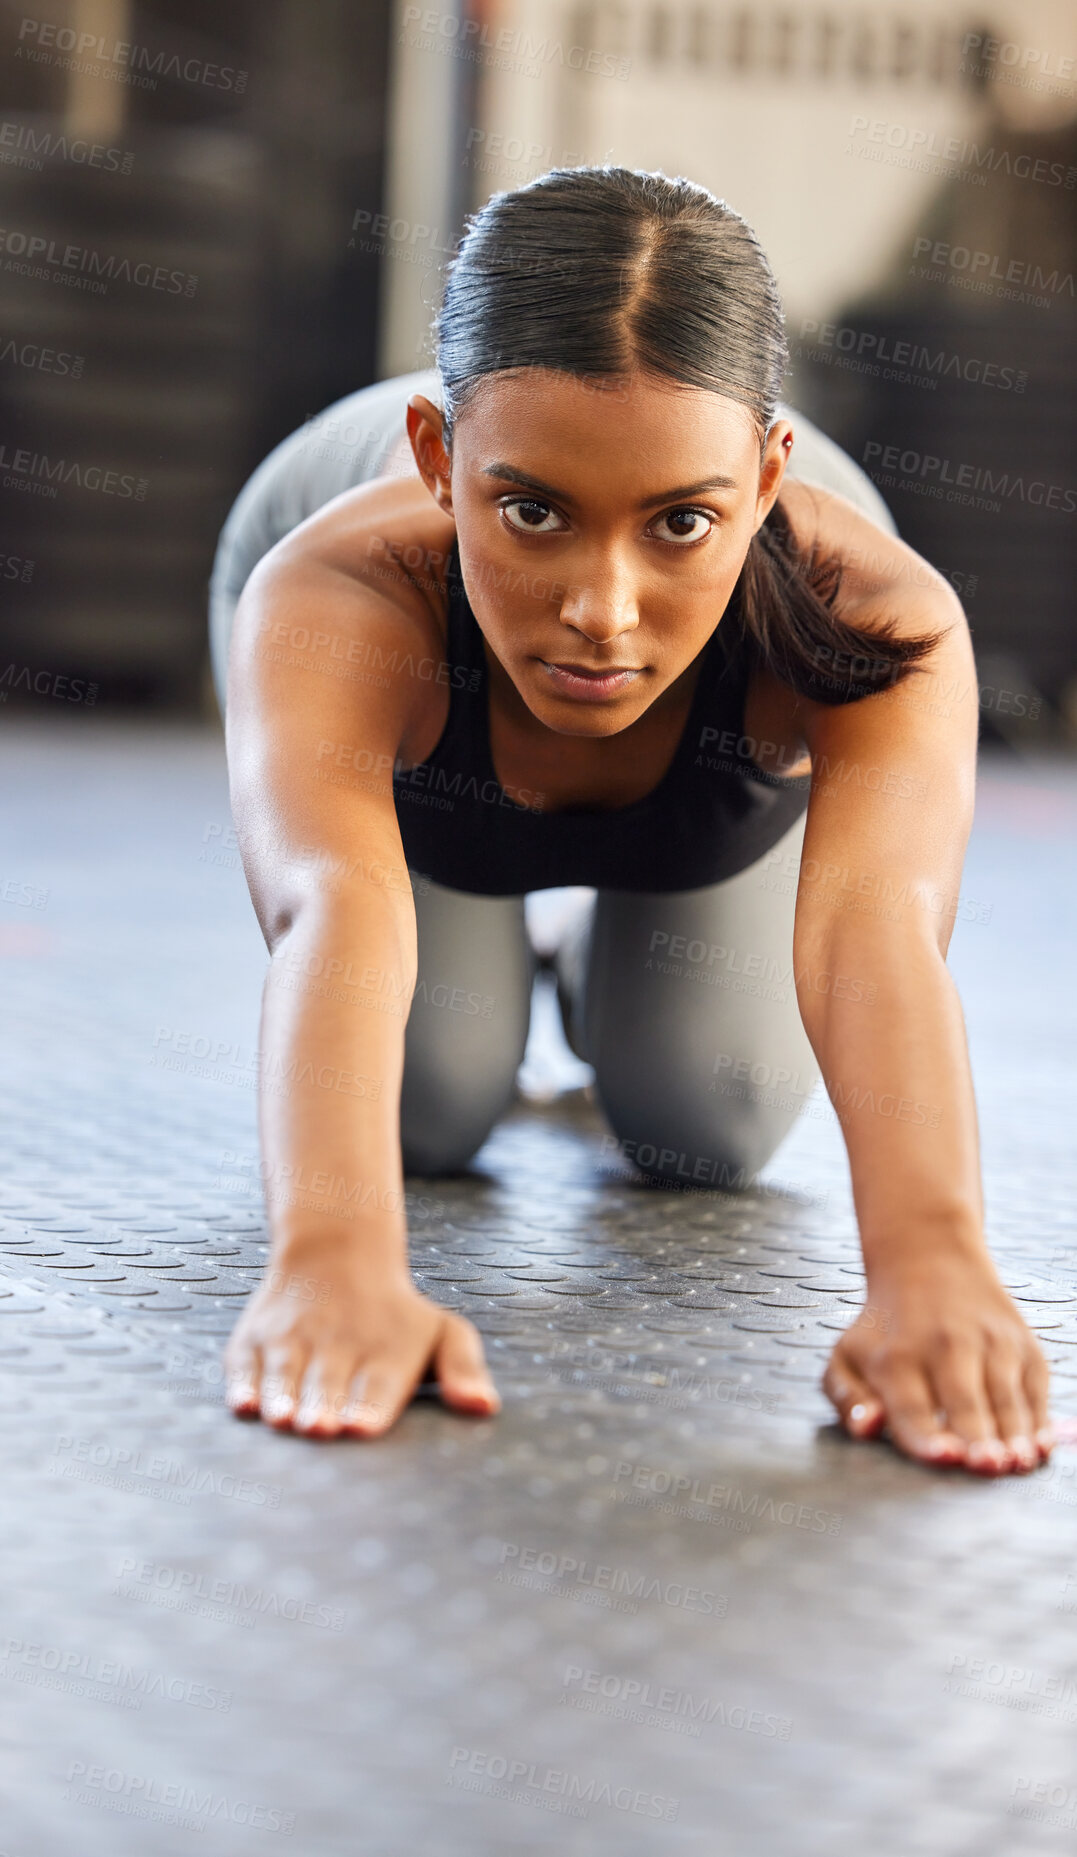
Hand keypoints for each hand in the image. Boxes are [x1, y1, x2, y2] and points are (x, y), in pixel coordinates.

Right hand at [222, 1246, 500, 1438]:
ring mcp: (293, 1338)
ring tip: (283, 1420)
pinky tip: (243, 1404)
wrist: (337, 1253)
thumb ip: (464, 1369)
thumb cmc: (398, 1314)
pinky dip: (243, 1381)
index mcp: (387, 1352)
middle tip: (321, 1430)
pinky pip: (245, 1361)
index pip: (379, 1384)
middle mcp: (338, 1344)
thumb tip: (486, 1408)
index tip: (361, 1426)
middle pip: (329, 1382)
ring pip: (287, 1371)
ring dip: (283, 1396)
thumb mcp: (444, 1331)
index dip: (370, 1407)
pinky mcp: (255, 1337)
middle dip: (324, 1408)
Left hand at [822, 1251, 1053, 1474]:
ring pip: (1005, 1399)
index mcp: (897, 1357)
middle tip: (987, 1467)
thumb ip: (848, 1399)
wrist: (930, 1265)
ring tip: (1016, 1464)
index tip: (944, 1457)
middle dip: (977, 1439)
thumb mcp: (847, 1356)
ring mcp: (990, 1344)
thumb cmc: (885, 1330)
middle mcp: (946, 1346)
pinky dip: (1038, 1420)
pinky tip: (1038, 1447)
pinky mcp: (1023, 1346)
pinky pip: (1036, 1389)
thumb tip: (868, 1428)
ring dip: (1013, 1436)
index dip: (929, 1436)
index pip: (913, 1407)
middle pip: (965, 1404)